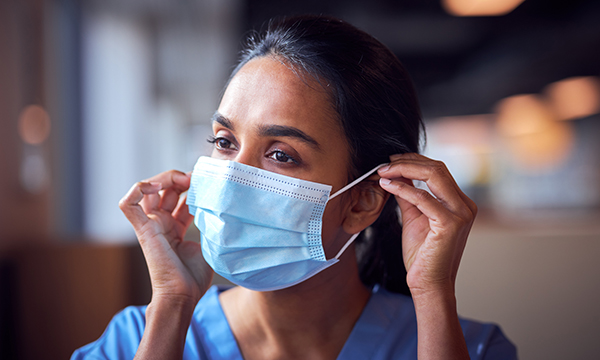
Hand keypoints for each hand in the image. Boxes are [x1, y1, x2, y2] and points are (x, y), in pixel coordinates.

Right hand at [119, 170, 212, 306]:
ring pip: (146, 190)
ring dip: (163, 178)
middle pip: (163, 189)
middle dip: (178, 178)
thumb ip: (209, 223)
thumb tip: (218, 207)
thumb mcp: (208, 242)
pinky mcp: (143, 230)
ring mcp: (150, 226)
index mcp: (175, 227)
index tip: (205, 182)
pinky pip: (128, 205)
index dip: (190, 185)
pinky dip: (137, 189)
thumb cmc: (194, 277)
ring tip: (181, 179)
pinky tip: (154, 186)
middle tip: (194, 178)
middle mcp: (161, 224)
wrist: (183, 295)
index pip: (178, 196)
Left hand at [377, 153, 476, 295]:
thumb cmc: (422, 254)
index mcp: (460, 202)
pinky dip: (403, 188)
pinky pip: (423, 198)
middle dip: (407, 162)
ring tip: (383, 172)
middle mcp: (465, 205)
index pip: (438, 170)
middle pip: (437, 168)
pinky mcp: (451, 224)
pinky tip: (387, 186)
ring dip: (404, 170)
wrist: (428, 284)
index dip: (413, 161)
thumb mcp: (413, 216)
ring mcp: (461, 213)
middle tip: (384, 165)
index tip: (390, 162)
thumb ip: (408, 195)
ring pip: (433, 175)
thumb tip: (397, 173)